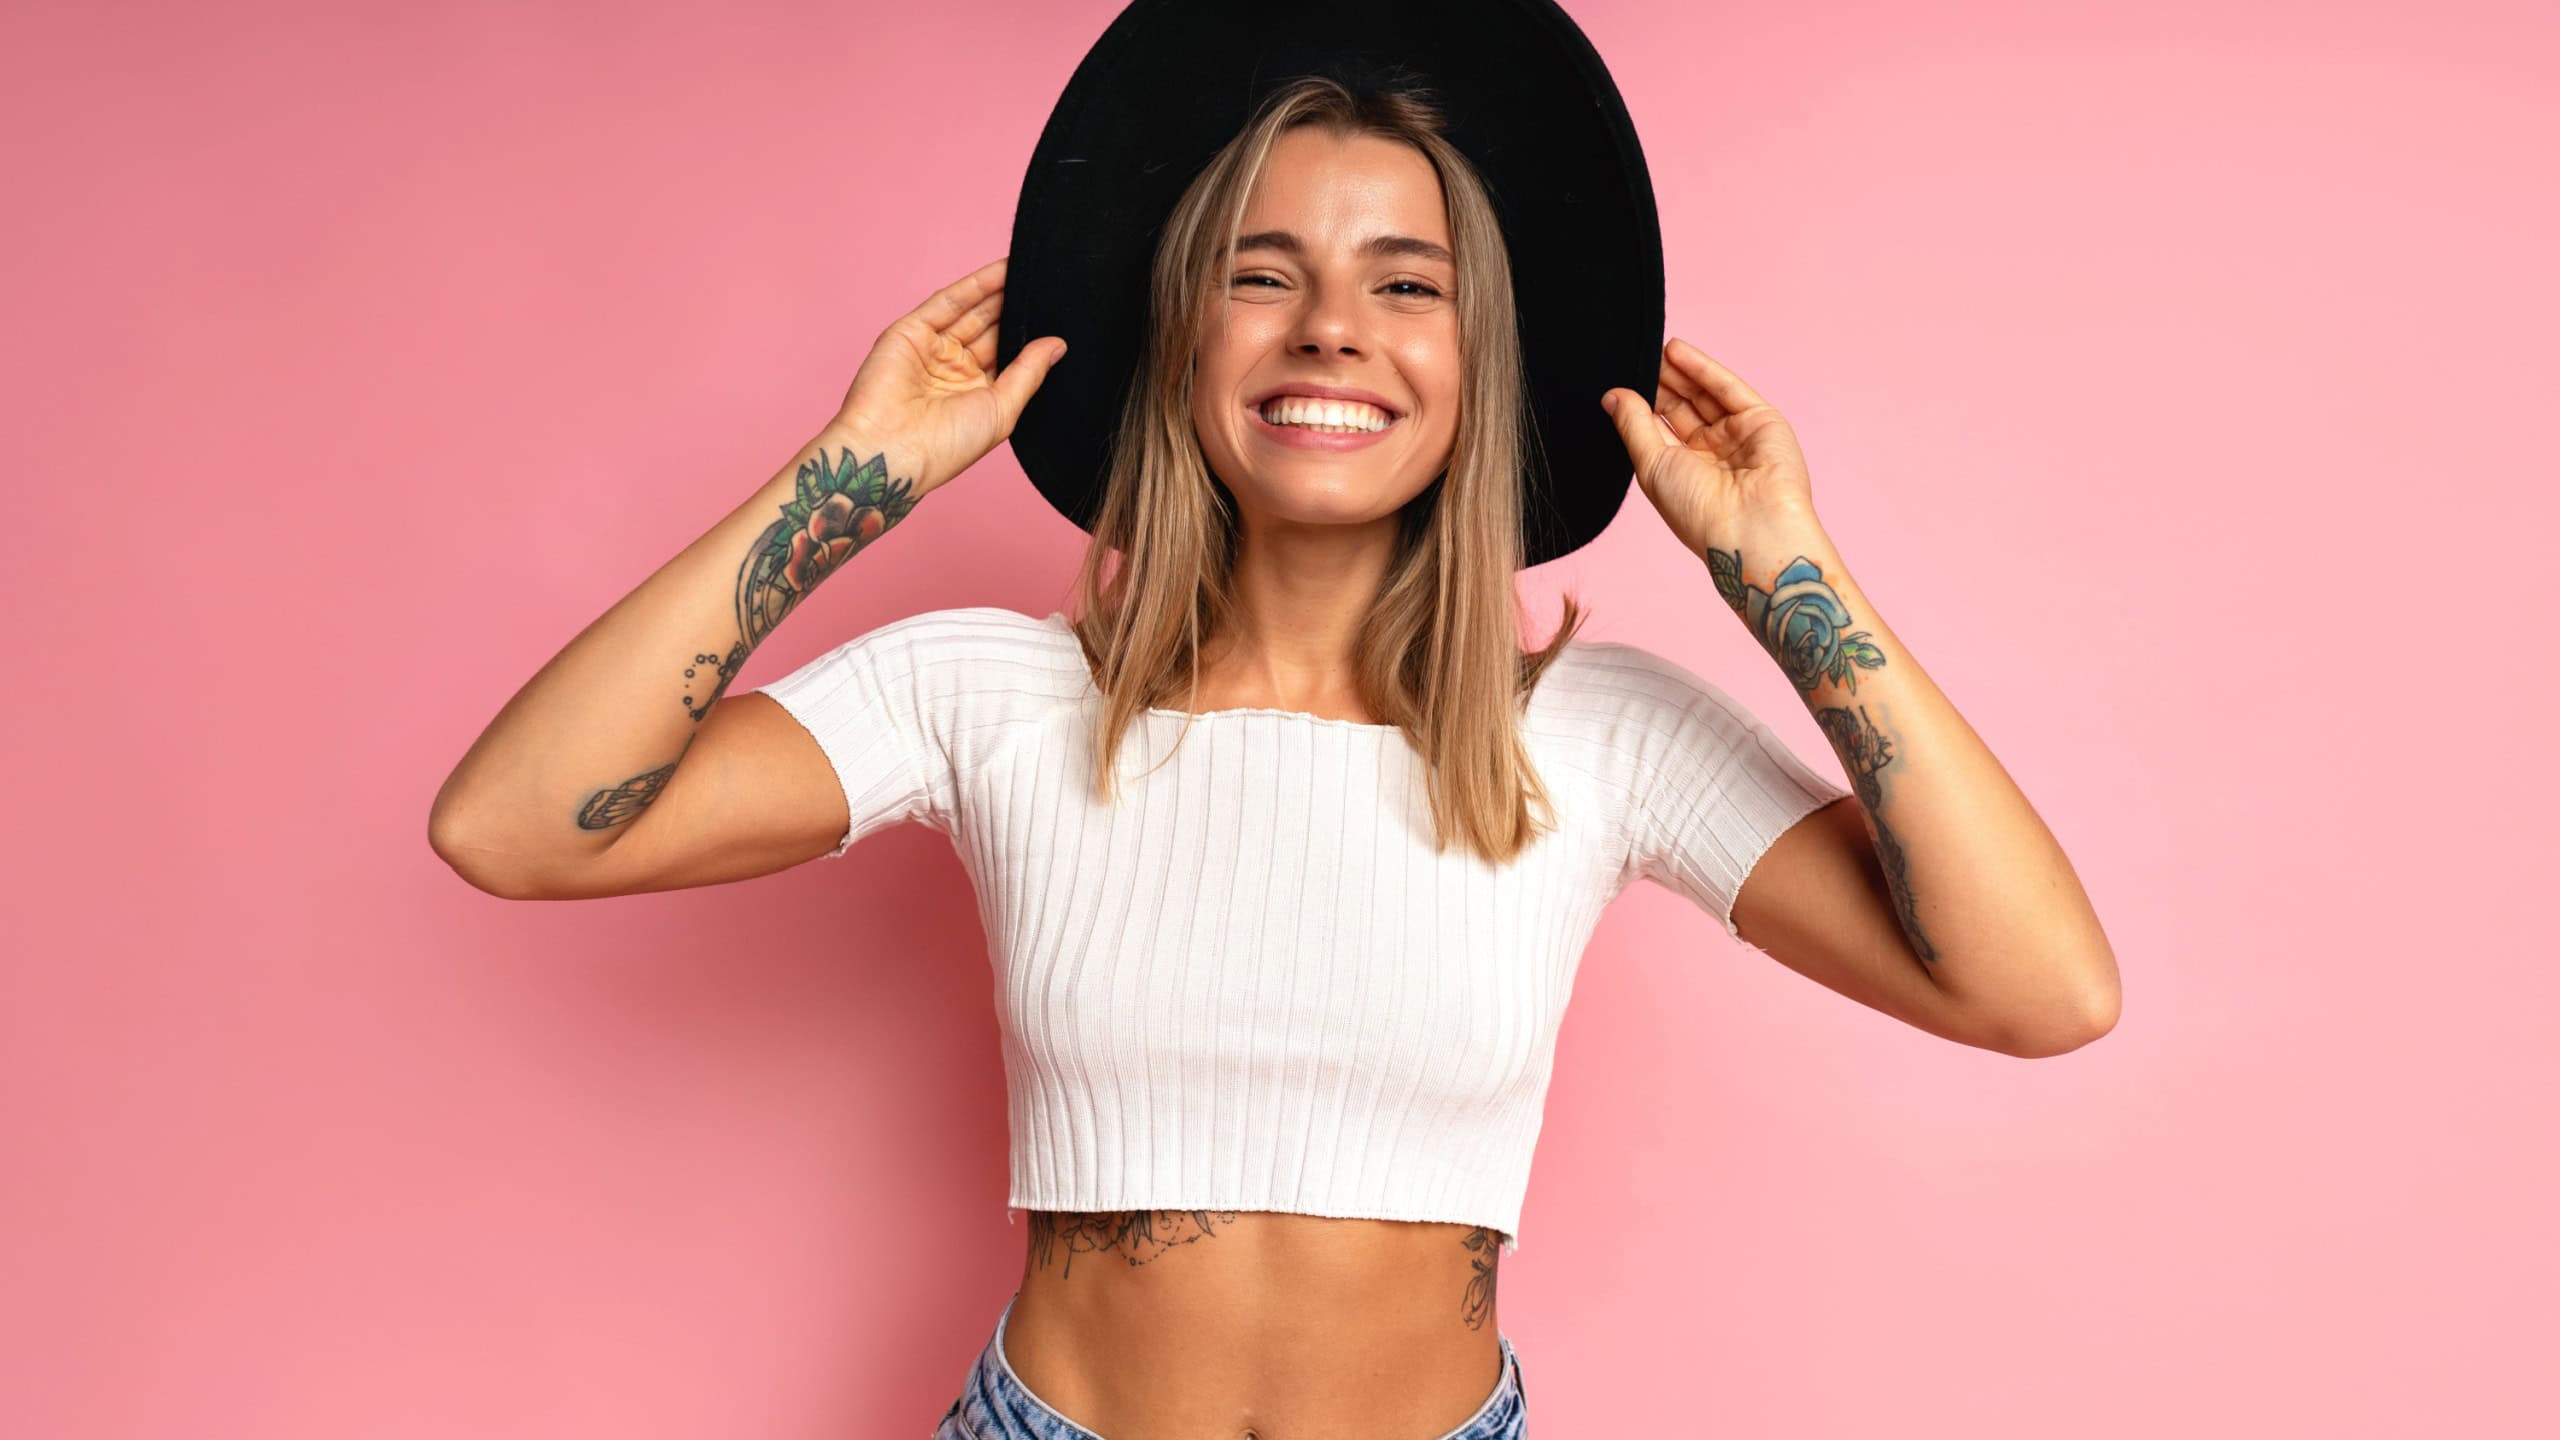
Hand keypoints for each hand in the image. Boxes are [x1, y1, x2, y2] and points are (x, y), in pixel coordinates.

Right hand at [829, 256, 1065, 497]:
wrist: (891, 451)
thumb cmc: (946, 446)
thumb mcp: (1002, 410)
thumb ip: (1029, 374)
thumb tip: (1057, 345)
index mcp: (975, 393)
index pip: (1007, 354)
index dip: (1029, 334)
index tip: (1059, 315)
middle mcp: (953, 369)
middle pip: (991, 328)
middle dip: (1015, 308)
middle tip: (1049, 285)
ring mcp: (932, 348)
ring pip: (972, 311)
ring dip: (1000, 291)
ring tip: (1031, 269)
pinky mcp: (911, 331)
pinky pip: (949, 301)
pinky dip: (975, 285)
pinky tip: (1004, 269)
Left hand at [1601, 337, 1817, 554]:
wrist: (1749, 527)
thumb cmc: (1696, 510)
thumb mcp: (1651, 465)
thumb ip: (1633, 426)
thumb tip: (1611, 396)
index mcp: (1684, 472)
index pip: (1659, 428)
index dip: (1642, 403)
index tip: (1620, 379)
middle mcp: (1711, 454)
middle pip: (1682, 408)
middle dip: (1661, 383)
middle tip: (1638, 356)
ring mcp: (1737, 436)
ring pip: (1704, 394)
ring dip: (1679, 372)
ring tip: (1653, 348)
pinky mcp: (1761, 421)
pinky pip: (1727, 388)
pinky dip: (1702, 368)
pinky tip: (1676, 351)